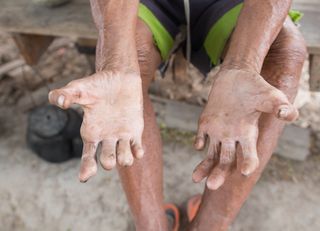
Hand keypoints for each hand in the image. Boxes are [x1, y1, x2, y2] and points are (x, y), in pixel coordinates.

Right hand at [49, 71, 143, 181]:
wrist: (120, 76)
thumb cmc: (97, 84)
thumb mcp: (79, 88)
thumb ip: (65, 94)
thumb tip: (57, 101)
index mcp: (91, 132)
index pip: (87, 156)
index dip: (86, 168)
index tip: (85, 177)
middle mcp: (106, 138)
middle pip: (106, 161)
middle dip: (108, 162)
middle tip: (109, 159)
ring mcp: (121, 136)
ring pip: (124, 158)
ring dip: (125, 160)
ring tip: (125, 154)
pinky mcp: (135, 131)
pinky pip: (137, 148)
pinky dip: (138, 153)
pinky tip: (138, 151)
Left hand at [192, 69, 297, 189]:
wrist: (236, 77)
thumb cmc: (256, 87)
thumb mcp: (271, 96)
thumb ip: (279, 106)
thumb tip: (288, 114)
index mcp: (248, 134)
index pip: (248, 155)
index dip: (248, 162)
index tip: (245, 171)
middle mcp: (232, 137)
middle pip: (226, 161)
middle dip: (219, 173)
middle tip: (212, 186)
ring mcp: (218, 131)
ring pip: (211, 154)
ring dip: (205, 167)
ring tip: (195, 179)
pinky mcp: (206, 122)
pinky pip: (201, 136)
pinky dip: (198, 141)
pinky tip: (198, 144)